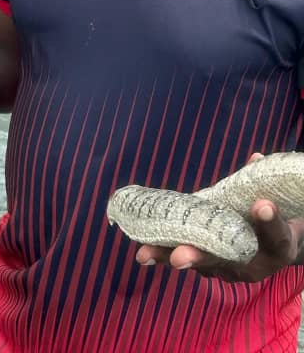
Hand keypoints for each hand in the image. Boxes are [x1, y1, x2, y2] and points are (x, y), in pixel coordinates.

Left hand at [136, 199, 303, 281]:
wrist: (277, 246)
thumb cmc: (279, 219)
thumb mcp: (281, 203)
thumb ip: (264, 183)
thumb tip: (256, 158)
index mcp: (278, 248)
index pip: (276, 236)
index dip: (270, 221)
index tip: (262, 206)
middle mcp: (252, 265)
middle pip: (224, 259)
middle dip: (198, 255)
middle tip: (178, 256)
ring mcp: (228, 268)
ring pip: (198, 262)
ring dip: (169, 256)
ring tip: (146, 254)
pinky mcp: (209, 265)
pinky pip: (186, 258)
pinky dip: (165, 254)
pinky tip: (144, 252)